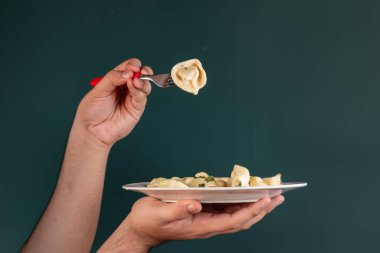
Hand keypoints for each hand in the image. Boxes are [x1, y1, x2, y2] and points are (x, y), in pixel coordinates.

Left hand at [75, 58, 152, 147]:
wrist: (92, 130)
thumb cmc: (92, 110)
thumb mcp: (99, 90)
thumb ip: (113, 78)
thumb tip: (129, 72)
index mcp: (116, 79)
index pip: (129, 67)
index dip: (132, 65)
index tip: (130, 67)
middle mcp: (126, 87)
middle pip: (141, 74)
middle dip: (142, 71)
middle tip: (138, 72)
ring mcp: (132, 98)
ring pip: (144, 85)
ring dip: (143, 81)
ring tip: (135, 81)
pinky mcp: (136, 109)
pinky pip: (142, 97)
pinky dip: (139, 91)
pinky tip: (133, 87)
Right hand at [98, 196, 283, 251]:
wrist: (141, 229)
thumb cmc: (149, 221)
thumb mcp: (160, 213)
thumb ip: (178, 209)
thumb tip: (197, 203)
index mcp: (201, 226)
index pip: (234, 221)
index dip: (252, 211)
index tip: (266, 200)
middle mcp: (208, 225)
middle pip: (242, 220)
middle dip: (261, 209)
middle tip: (278, 196)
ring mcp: (206, 220)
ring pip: (237, 216)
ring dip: (254, 206)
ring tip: (270, 195)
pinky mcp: (203, 214)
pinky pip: (227, 210)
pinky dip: (240, 202)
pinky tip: (245, 194)